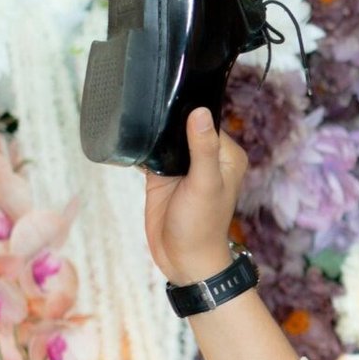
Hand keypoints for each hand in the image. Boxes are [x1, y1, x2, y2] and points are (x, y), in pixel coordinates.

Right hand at [144, 108, 248, 285]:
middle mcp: (207, 157)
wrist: (182, 260)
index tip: (171, 99)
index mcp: (227, 155)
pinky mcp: (163, 176)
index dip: (191, 110)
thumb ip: (203, 148)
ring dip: (155, 133)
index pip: (209, 120)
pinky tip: (131, 140)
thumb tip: (200, 112)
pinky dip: (143, 148)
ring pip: (168, 138)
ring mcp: (183, 166)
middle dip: (169, 119)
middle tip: (149, 106)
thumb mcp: (204, 184)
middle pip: (185, 125)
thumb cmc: (201, 226)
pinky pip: (152, 153)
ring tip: (138, 120)